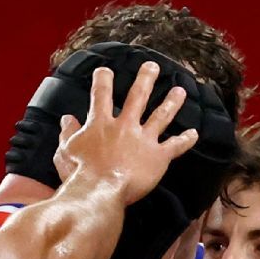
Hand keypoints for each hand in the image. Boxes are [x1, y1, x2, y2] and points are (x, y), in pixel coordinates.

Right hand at [54, 62, 198, 204]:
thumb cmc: (79, 174)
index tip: (105, 71)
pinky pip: (175, 146)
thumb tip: (67, 119)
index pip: (101, 94)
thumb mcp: (65, 151)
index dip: (103, 80)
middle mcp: (124, 126)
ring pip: (161, 115)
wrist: (99, 191)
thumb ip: (68, 133)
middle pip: (138, 96)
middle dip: (146, 78)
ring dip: (171, 102)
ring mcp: (143, 140)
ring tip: (180, 91)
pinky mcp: (157, 157)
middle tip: (153, 66)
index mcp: (101, 123)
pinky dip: (185, 140)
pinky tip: (194, 134)